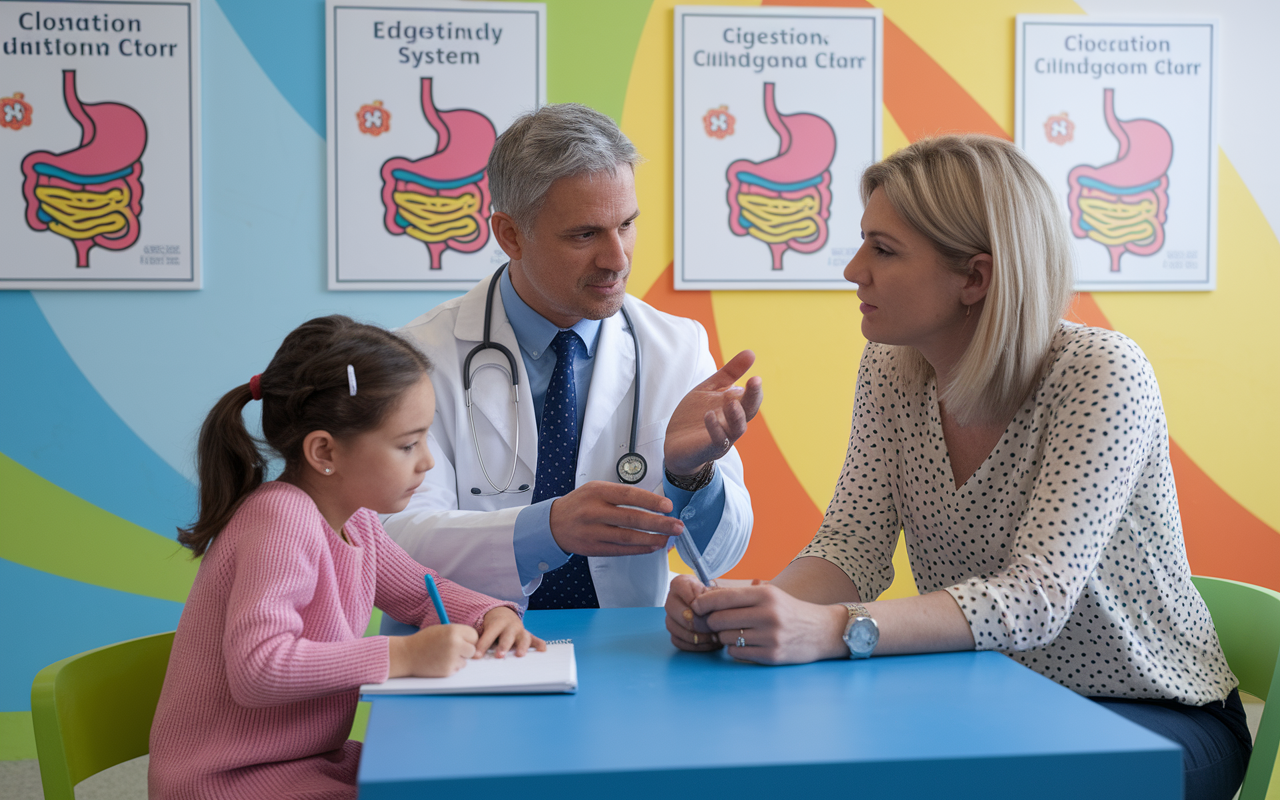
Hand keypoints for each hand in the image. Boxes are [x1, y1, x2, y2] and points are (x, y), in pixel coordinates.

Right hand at [389, 623, 477, 677]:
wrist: (407, 655)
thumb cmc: (424, 641)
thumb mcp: (442, 630)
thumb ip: (458, 634)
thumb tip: (476, 642)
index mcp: (453, 631)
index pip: (474, 636)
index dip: (468, 639)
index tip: (462, 640)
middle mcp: (455, 644)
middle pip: (473, 650)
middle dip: (466, 651)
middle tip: (453, 650)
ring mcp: (452, 659)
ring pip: (465, 661)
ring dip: (458, 660)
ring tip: (442, 655)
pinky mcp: (448, 670)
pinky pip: (457, 669)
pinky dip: (450, 667)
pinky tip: (439, 662)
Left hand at [476, 607, 546, 657]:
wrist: (503, 614)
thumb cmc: (491, 627)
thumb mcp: (485, 629)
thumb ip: (480, 641)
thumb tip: (468, 655)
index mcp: (497, 623)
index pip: (489, 635)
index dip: (482, 645)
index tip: (476, 656)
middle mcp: (511, 626)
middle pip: (507, 636)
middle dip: (503, 646)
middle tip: (499, 655)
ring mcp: (521, 631)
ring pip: (523, 638)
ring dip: (522, 646)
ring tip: (520, 655)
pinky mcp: (529, 636)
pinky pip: (536, 640)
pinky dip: (540, 645)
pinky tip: (542, 651)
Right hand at [549, 481, 684, 556]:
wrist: (553, 523)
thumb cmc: (580, 504)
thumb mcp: (596, 489)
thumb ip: (620, 495)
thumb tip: (653, 504)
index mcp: (597, 492)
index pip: (628, 495)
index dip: (650, 502)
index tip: (668, 507)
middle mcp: (594, 511)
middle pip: (631, 519)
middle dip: (658, 524)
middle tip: (677, 526)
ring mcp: (593, 532)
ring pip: (627, 538)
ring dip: (651, 539)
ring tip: (667, 539)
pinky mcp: (593, 548)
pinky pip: (620, 550)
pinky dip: (638, 549)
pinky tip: (651, 546)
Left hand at [664, 350, 762, 476]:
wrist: (675, 445)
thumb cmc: (695, 416)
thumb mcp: (710, 389)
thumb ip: (729, 373)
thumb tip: (751, 352)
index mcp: (735, 408)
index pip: (751, 398)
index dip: (754, 388)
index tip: (755, 375)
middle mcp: (733, 423)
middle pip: (749, 411)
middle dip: (753, 397)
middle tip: (755, 381)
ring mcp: (723, 437)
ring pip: (737, 428)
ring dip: (736, 415)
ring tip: (731, 401)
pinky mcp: (709, 448)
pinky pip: (718, 440)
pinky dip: (715, 428)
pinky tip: (709, 416)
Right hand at [665, 574, 722, 651]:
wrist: (720, 610)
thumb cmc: (719, 599)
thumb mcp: (719, 592)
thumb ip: (710, 597)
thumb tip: (697, 610)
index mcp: (680, 583)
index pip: (680, 588)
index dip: (696, 602)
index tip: (709, 609)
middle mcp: (671, 599)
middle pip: (673, 610)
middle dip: (694, 621)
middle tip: (711, 626)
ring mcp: (670, 617)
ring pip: (673, 627)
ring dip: (695, 635)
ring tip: (713, 636)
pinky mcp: (674, 633)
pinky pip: (677, 641)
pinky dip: (693, 645)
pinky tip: (708, 642)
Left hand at [691, 584, 847, 664]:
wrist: (822, 631)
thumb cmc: (789, 611)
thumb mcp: (770, 594)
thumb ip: (740, 595)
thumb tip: (704, 597)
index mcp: (765, 595)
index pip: (722, 597)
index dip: (703, 603)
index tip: (696, 607)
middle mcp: (767, 614)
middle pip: (719, 619)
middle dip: (713, 622)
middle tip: (717, 622)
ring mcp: (770, 637)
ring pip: (726, 637)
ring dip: (725, 636)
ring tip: (738, 632)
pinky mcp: (771, 655)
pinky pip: (736, 653)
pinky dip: (736, 649)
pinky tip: (747, 643)